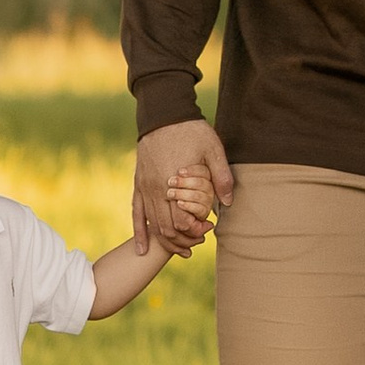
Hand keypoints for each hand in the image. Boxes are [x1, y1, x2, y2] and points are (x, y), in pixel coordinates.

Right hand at [134, 118, 232, 254]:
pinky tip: (141, 249)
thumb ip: (221, 176)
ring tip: (181, 250)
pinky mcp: (138, 183)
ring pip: (152, 224)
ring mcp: (145, 187)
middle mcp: (156, 188)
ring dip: (165, 241)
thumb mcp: (213, 148)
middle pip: (166, 228)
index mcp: (175, 182)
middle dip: (182, 240)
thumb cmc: (191, 131)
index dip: (194, 231)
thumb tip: (228, 202)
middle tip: (198, 242)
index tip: (207, 229)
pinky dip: (139, 233)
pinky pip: (136, 213)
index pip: (182, 220)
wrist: (163, 114)